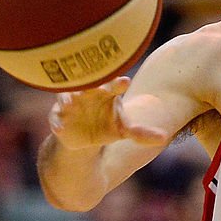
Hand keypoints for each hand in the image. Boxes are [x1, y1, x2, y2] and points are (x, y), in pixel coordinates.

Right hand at [49, 77, 167, 149]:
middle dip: (90, 83)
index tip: (125, 81)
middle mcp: (88, 92)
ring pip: (67, 95)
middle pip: (88, 84)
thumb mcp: (124, 131)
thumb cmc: (107, 126)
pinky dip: (56, 121)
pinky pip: (55, 116)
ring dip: (67, 98)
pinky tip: (59, 128)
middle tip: (95, 84)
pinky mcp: (58, 115)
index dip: (118, 82)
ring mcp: (71, 102)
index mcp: (106, 92)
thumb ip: (142, 133)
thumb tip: (165, 137)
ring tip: (69, 102)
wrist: (85, 138)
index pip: (113, 84)